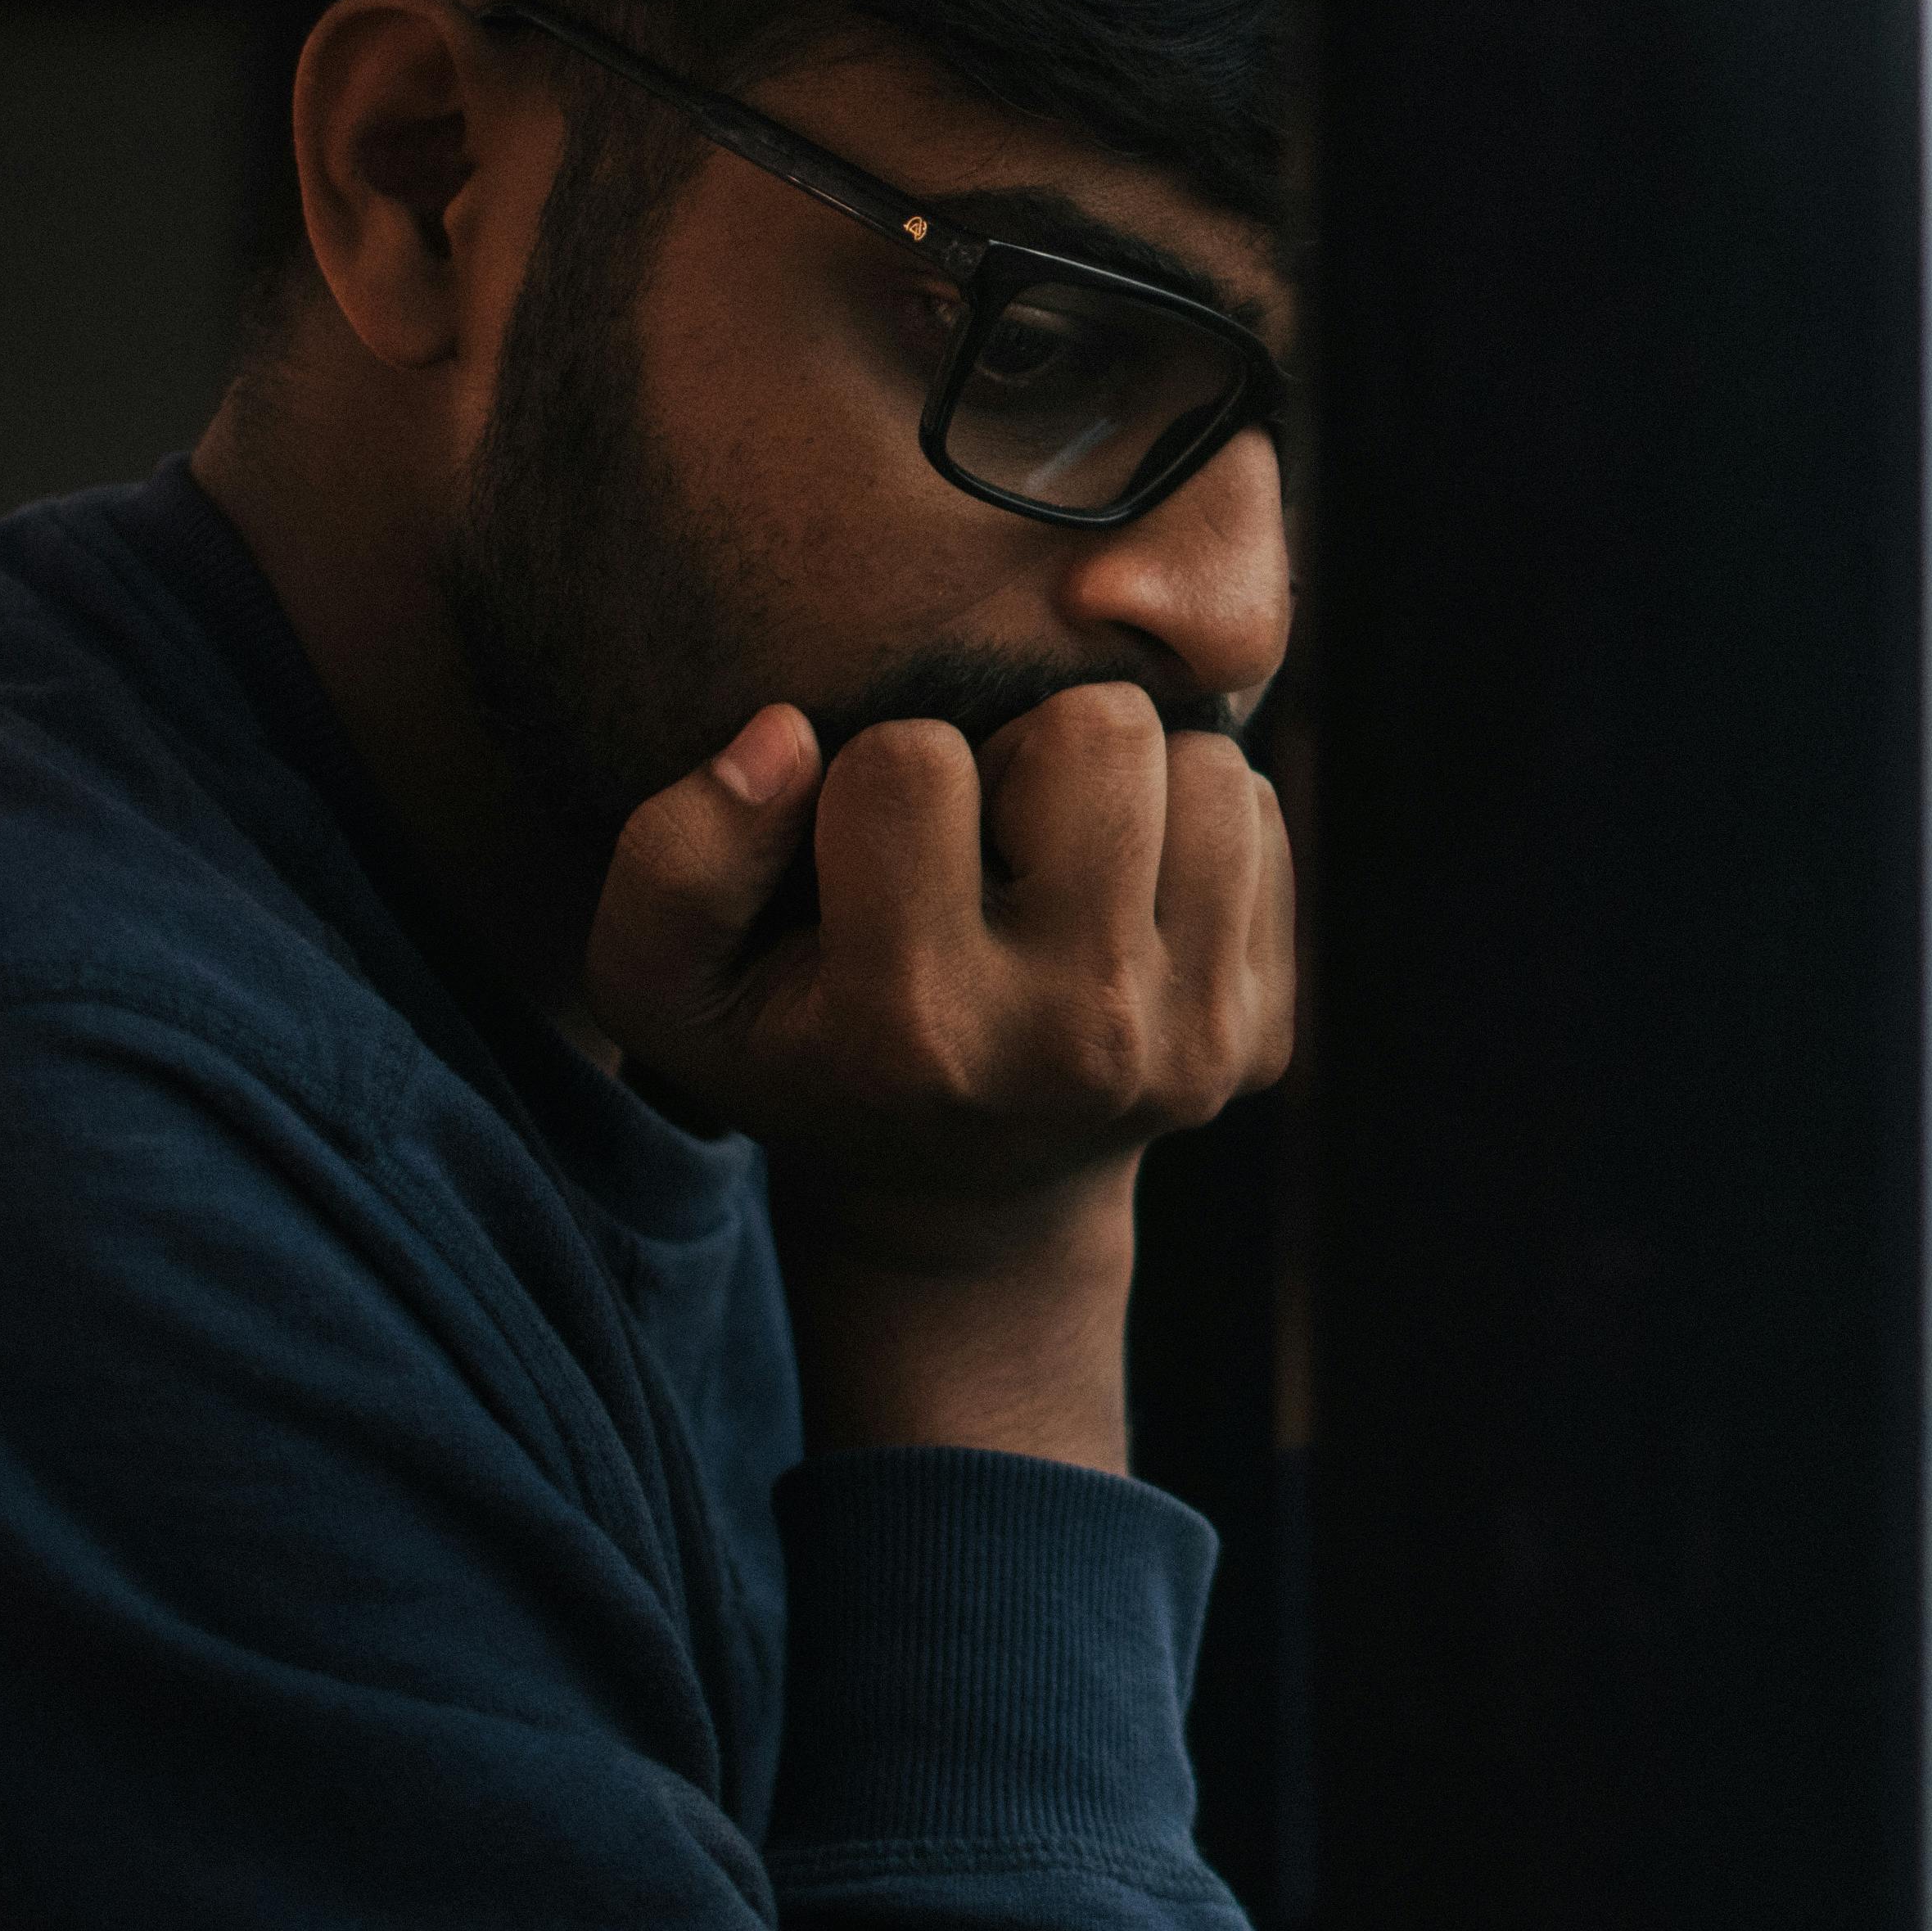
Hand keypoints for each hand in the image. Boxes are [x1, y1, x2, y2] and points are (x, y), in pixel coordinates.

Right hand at [585, 685, 1296, 1460]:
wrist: (965, 1199)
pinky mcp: (1261, 1039)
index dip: (876, 778)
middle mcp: (1071, 1043)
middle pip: (1099, 731)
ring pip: (1204, 765)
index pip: (909, 762)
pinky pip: (1258, 819)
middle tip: (986, 841)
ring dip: (1123, 787)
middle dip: (1027, 753)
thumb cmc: (800, 1049)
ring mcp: (1188, 1045)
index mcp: (914, 1030)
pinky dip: (1189, 833)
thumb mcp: (670, 985)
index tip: (872, 857)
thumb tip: (782, 735)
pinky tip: (1124, 905)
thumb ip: (677, 856)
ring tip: (1056, 866)